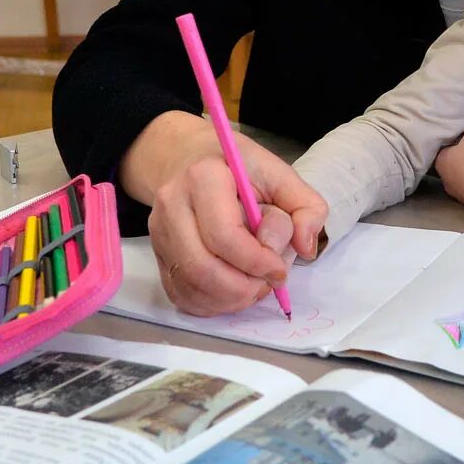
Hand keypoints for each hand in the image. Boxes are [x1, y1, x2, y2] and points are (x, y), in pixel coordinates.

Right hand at [136, 115, 326, 316]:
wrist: (191, 159)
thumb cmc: (240, 170)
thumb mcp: (281, 175)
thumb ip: (306, 207)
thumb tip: (305, 247)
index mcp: (203, 177)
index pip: (225, 236)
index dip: (257, 262)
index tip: (279, 268)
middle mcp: (172, 204)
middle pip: (202, 267)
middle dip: (242, 288)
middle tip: (267, 284)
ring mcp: (159, 232)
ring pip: (190, 285)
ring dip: (229, 299)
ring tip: (253, 288)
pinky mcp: (157, 253)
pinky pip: (180, 294)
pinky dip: (212, 304)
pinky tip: (233, 291)